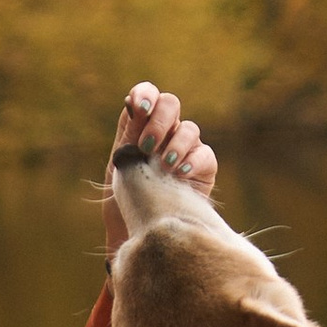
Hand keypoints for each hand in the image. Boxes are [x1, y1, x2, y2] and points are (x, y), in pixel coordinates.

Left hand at [105, 80, 218, 253]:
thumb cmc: (125, 198)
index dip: (146, 94)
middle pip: (171, 104)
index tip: (140, 107)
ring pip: (189, 129)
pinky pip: (205, 155)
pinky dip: (192, 161)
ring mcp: (186, 149)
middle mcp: (166, 132)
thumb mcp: (121, 164)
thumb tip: (132, 101)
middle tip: (146, 147)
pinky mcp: (203, 169)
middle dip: (159, 121)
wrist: (137, 232)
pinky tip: (180, 173)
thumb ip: (129, 134)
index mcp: (141, 125)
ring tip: (164, 165)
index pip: (148, 94)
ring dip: (176, 144)